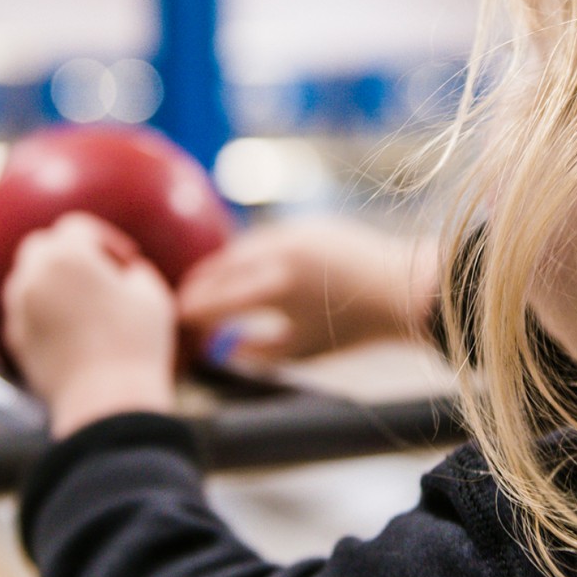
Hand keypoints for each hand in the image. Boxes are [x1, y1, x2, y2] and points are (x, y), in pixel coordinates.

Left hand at [1, 213, 175, 437]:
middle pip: (41, 245)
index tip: (127, 262)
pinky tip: (68, 329)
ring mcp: (19, 308)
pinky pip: (23, 310)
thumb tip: (124, 272)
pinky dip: (40, 308)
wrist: (105, 403)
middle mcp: (34, 276)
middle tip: (97, 273)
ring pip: (25, 276)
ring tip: (81, 301)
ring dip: (49, 279)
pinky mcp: (14, 339)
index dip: (105, 240)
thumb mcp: (152, 295)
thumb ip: (134, 270)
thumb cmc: (135, 345)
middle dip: (67, 252)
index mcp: (67, 257)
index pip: (77, 227)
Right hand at [176, 219, 438, 363]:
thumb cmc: (351, 327)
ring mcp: (291, 233)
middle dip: (198, 286)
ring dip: (218, 267)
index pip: (219, 300)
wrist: (399, 289)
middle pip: (221, 268)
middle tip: (179, 302)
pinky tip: (236, 268)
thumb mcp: (301, 349)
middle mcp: (279, 253)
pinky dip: (243, 254)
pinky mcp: (304, 225)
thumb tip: (222, 349)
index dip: (193, 312)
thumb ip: (256, 352)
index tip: (177, 321)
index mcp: (277, 287)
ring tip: (203, 286)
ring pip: (240, 249)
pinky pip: (262, 238)